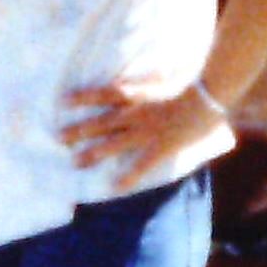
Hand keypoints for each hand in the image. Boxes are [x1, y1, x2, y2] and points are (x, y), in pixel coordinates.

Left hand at [60, 78, 228, 191]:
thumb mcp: (164, 78)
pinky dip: (127, 178)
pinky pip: (140, 165)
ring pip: (114, 144)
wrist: (209, 96)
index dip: (83, 97)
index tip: (61, 101)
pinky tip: (113, 188)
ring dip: (93, 153)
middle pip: (102, 122)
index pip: (105, 94)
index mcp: (138, 95)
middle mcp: (137, 113)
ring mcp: (148, 131)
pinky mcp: (161, 147)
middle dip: (79, 130)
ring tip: (75, 162)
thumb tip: (135, 77)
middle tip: (57, 138)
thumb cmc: (190, 85)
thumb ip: (147, 81)